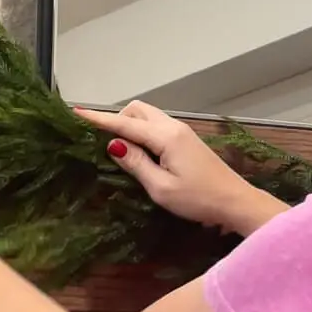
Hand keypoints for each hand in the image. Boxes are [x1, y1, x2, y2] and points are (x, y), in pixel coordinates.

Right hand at [75, 101, 284, 235]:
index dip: (99, 119)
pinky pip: (157, 126)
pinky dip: (142, 131)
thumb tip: (113, 145)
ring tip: (118, 148)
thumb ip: (136, 164)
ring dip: (130, 125)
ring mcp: (182, 132)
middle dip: (117, 118)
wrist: (235, 202)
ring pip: (148, 116)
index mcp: (166, 137)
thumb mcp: (161, 188)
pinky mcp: (187, 141)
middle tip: (102, 140)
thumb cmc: (198, 200)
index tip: (76, 113)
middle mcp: (173, 127)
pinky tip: (139, 151)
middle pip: (137, 110)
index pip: (124, 124)